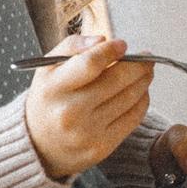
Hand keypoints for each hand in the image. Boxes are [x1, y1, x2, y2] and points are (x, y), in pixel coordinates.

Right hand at [23, 35, 153, 181]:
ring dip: (144, 80)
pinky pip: (133, 118)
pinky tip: (141, 92)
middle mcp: (69, 112)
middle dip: (138, 65)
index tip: (123, 45)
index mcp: (53, 89)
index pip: (90, 64)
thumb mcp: (48, 68)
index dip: (111, 51)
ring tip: (146, 71)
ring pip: (129, 98)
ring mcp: (87, 132)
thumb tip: (103, 40)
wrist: (38, 146)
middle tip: (147, 57)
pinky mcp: (102, 147)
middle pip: (116, 81)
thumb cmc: (49, 98)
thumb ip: (72, 46)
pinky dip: (142, 101)